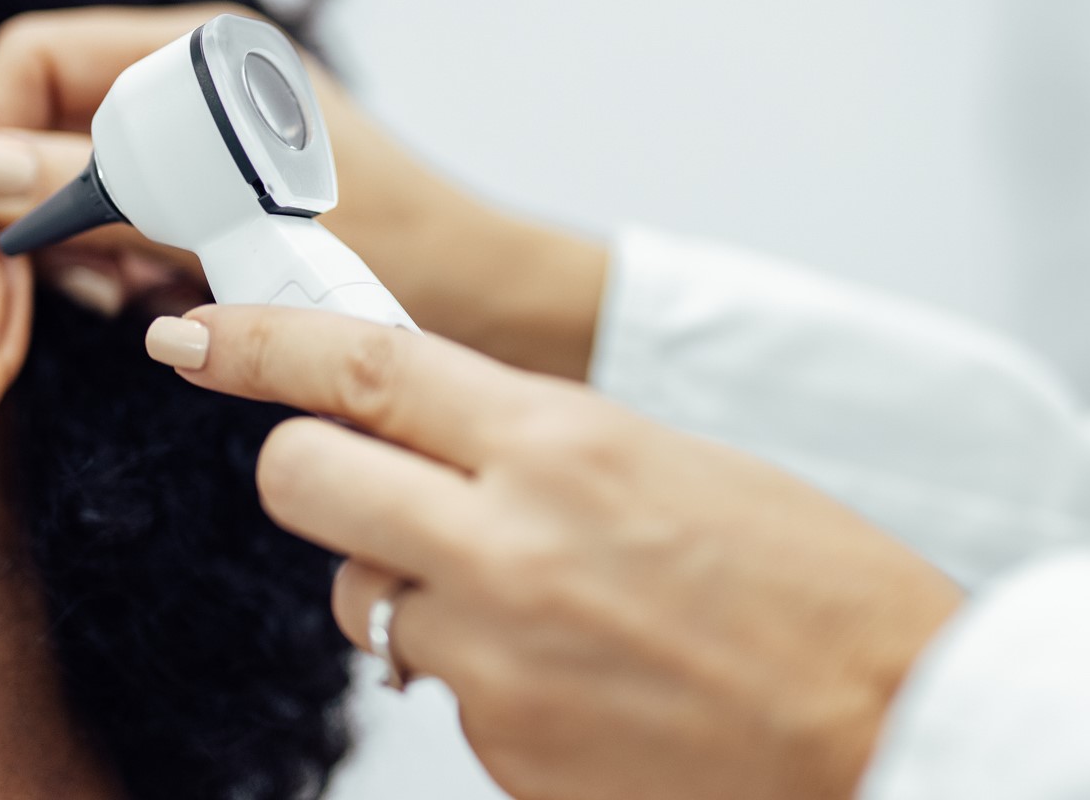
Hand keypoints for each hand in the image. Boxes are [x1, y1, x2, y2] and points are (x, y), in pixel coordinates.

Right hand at [0, 3, 607, 375]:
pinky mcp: (226, 201)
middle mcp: (203, 87)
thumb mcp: (238, 223)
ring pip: (88, 184)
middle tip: (91, 281)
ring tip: (146, 296)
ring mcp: (213, 143)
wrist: (498, 307)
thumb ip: (105, 191)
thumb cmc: (403, 251)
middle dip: (51, 205)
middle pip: (53, 123)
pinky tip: (176, 304)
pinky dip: (136, 269)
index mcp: (208, 56)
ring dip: (95, 249)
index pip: (39, 57)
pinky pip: (136, 226)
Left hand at [145, 305, 964, 799]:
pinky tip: (587, 685)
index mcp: (564, 444)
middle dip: (313, 477)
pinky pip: (444, 696)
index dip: (257, 343)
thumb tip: (435, 443)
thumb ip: (539, 447)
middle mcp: (509, 544)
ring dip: (420, 596)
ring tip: (549, 612)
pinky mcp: (503, 753)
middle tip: (363, 487)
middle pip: (305, 483)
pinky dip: (490, 683)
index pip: (362, 367)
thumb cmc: (818, 588)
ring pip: (368, 602)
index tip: (194, 336)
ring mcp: (497, 660)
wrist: (895, 725)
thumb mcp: (677, 466)